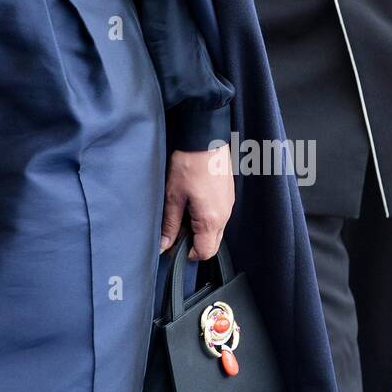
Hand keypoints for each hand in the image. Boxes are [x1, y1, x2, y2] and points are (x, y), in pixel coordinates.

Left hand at [159, 143, 234, 260]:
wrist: (204, 138)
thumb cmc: (189, 164)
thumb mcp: (173, 196)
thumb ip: (170, 224)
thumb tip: (163, 245)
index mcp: (211, 220)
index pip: (205, 252)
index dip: (187, 254)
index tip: (173, 245)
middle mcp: (224, 215)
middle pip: (212, 243)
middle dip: (194, 242)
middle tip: (176, 228)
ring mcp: (228, 204)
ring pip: (215, 229)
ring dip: (199, 228)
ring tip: (182, 210)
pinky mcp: (227, 194)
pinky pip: (219, 215)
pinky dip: (205, 216)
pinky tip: (192, 200)